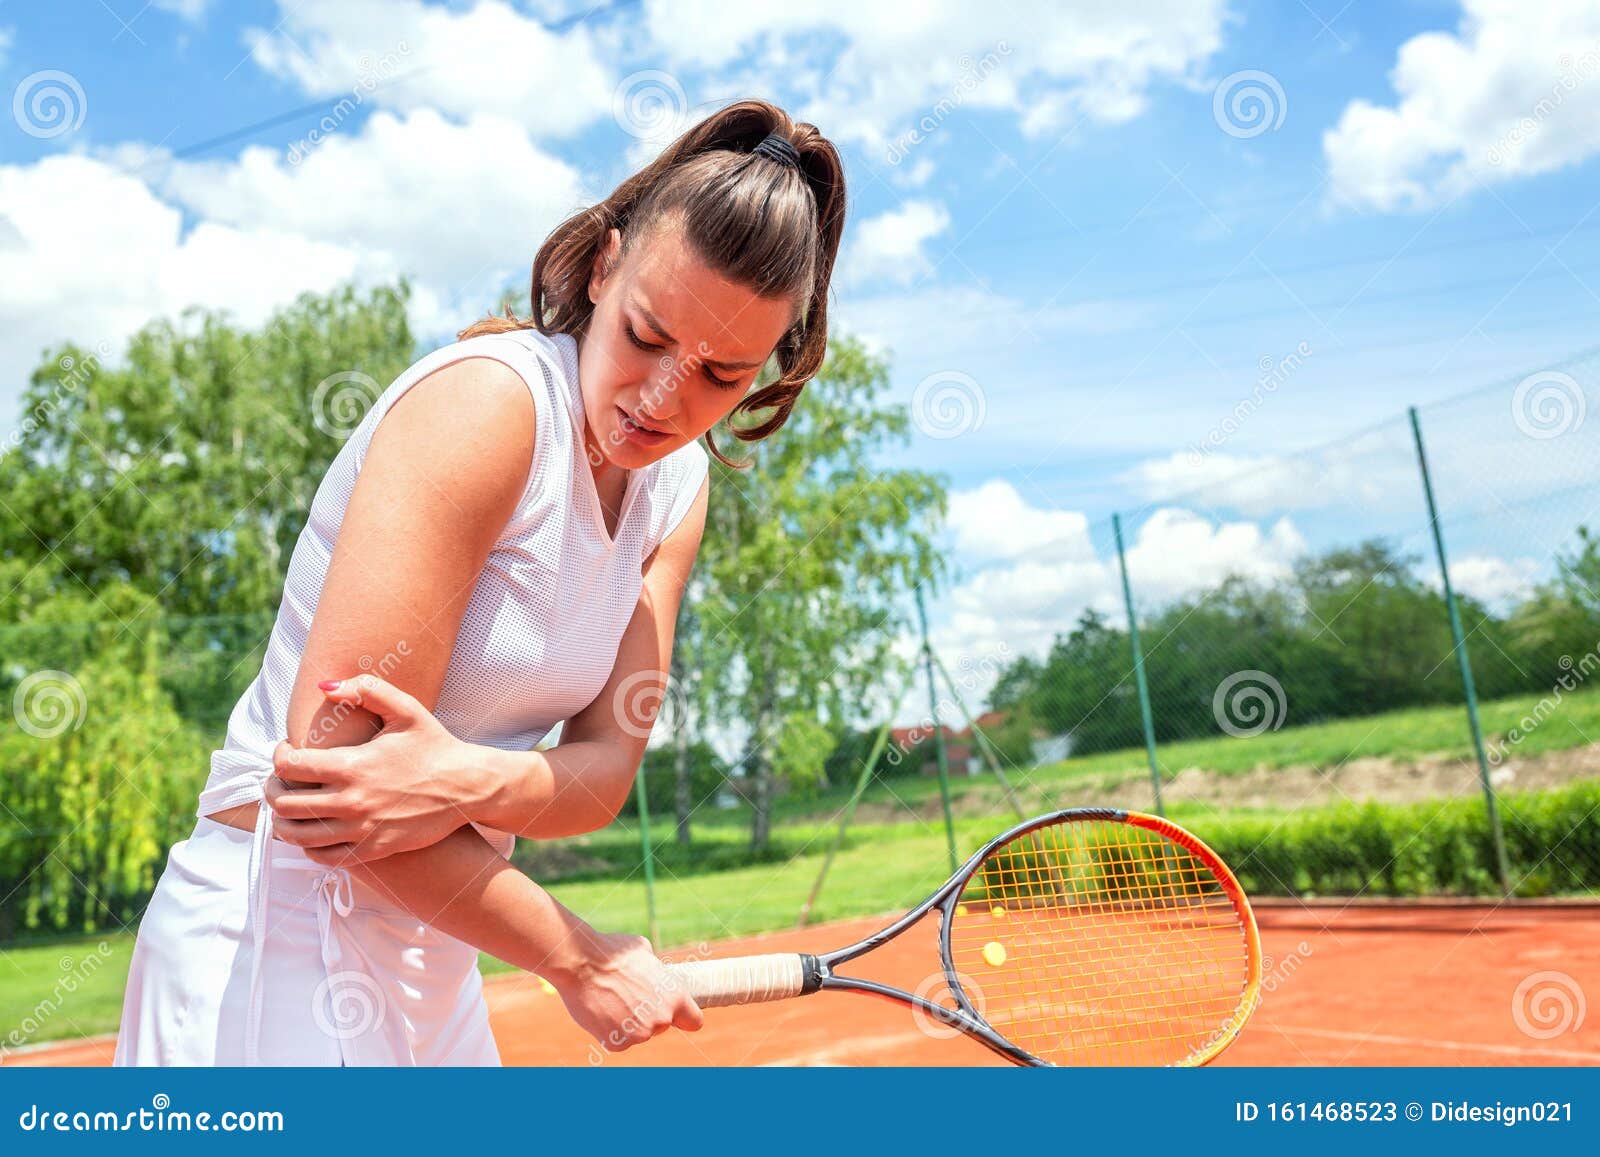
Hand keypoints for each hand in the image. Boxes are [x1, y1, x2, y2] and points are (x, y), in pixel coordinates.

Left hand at [266, 673, 491, 865]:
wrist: (468, 787)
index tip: (284, 750)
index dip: (278, 756)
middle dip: (272, 789)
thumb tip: (324, 686)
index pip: (290, 766)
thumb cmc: (435, 745)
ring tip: (287, 808)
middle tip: (278, 780)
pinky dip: (309, 846)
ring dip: (283, 821)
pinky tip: (313, 832)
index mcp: (353, 765)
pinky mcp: (373, 849)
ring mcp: (361, 829)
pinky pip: (325, 857)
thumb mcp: (406, 709)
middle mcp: (352, 801)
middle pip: (286, 803)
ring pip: (298, 834)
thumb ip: (367, 689)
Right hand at [548, 932, 703, 1052]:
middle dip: (650, 1015)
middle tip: (629, 996)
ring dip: (628, 1022)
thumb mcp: (645, 952)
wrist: (581, 963)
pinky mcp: (617, 1044)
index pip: (694, 1021)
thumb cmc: (613, 952)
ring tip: (610, 998)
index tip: (678, 1016)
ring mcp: (639, 1035)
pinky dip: (609, 1030)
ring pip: (638, 1033)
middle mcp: (662, 1019)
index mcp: (675, 997)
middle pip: (662, 1026)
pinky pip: (617, 1039)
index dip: (685, 1018)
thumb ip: (656, 971)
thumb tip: (656, 972)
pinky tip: (600, 1010)